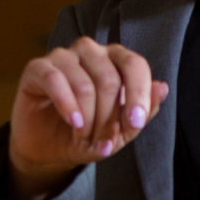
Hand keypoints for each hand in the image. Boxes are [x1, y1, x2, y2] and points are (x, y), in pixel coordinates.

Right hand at [7, 37, 168, 199]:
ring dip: (88, 119)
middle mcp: (91, 51)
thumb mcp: (118, 132)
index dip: (138, 95)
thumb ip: (141, 112)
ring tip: (83, 138)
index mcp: (116, 60)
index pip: (135, 65)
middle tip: (103, 141)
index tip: (135, 123)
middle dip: (109, 117)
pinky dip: (67, 106)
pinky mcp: (37, 68)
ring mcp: (63, 56)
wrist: (46, 148)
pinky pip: (56, 80)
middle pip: (109, 79)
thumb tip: (162, 88)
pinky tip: (73, 123)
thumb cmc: (87, 134)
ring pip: (85, 84)